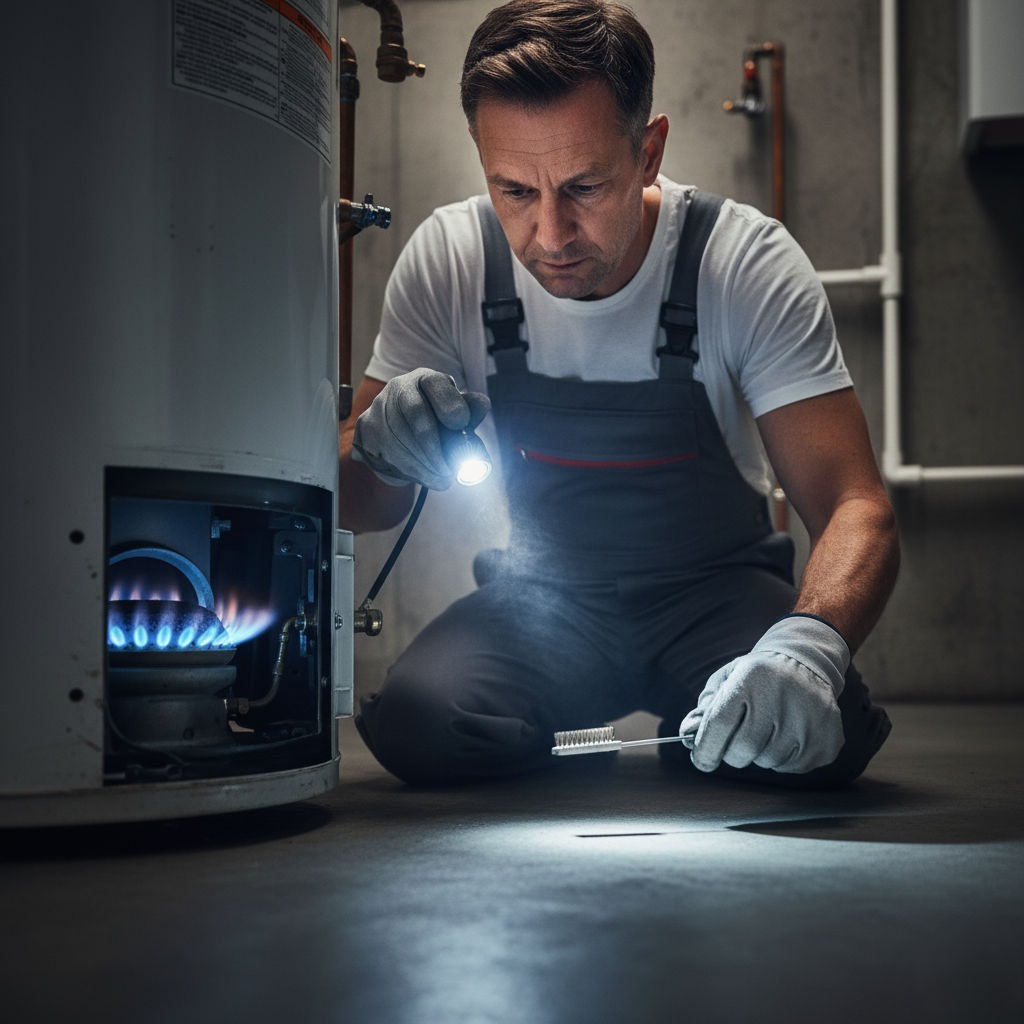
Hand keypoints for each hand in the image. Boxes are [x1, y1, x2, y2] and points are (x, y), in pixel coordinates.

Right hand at [351, 368, 489, 489]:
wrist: (399, 431)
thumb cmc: (436, 420)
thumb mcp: (456, 412)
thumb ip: (470, 408)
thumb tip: (480, 404)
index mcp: (426, 380)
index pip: (436, 384)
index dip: (449, 403)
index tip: (461, 423)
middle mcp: (399, 388)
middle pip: (416, 415)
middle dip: (435, 449)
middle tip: (449, 471)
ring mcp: (379, 407)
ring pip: (399, 438)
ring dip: (422, 465)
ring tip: (440, 480)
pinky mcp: (365, 428)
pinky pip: (385, 452)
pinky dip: (407, 470)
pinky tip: (421, 476)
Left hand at [680, 615, 848, 773]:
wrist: (807, 663)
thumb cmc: (758, 676)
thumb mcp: (727, 679)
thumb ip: (704, 708)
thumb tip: (688, 735)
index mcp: (750, 678)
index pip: (719, 723)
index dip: (705, 748)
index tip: (702, 759)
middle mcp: (781, 697)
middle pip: (743, 749)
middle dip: (732, 753)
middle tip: (737, 742)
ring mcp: (809, 720)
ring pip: (768, 761)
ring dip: (760, 754)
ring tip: (768, 729)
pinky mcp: (827, 740)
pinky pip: (793, 767)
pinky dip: (783, 758)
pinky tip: (788, 733)